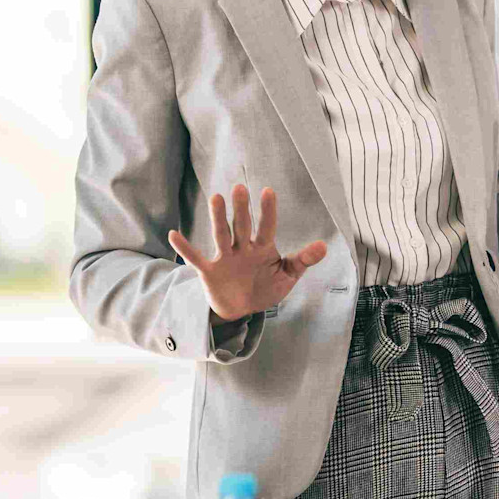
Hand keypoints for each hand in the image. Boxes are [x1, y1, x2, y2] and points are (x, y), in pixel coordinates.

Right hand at [170, 186, 327, 322]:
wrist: (242, 309)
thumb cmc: (265, 287)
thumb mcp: (287, 275)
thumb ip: (303, 260)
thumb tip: (324, 246)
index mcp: (263, 248)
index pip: (266, 227)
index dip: (268, 211)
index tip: (268, 191)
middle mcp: (243, 248)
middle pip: (242, 226)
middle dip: (242, 209)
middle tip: (240, 188)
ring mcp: (225, 258)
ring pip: (221, 235)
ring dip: (218, 218)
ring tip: (216, 198)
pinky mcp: (210, 271)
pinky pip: (196, 259)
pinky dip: (184, 249)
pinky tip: (174, 235)